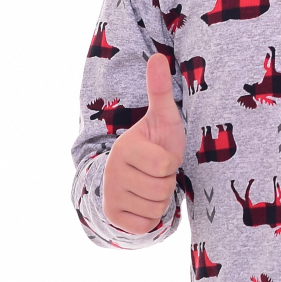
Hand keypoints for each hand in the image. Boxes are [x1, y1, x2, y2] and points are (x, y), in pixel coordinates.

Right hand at [102, 54, 185, 232]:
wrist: (133, 177)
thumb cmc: (155, 145)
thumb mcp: (162, 119)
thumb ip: (159, 91)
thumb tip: (158, 57)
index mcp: (125, 147)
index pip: (165, 166)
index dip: (170, 163)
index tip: (161, 156)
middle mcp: (112, 171)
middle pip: (162, 188)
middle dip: (166, 183)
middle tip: (156, 174)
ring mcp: (110, 196)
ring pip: (156, 208)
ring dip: (160, 200)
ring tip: (151, 186)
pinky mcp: (113, 217)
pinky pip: (146, 224)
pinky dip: (151, 217)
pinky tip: (143, 202)